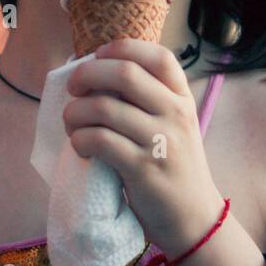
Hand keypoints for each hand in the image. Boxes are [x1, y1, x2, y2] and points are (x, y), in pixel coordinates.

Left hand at [64, 38, 225, 256]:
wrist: (194, 217)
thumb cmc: (174, 166)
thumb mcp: (175, 125)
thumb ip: (150, 100)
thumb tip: (100, 73)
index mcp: (182, 98)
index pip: (159, 57)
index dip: (123, 48)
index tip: (98, 56)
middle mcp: (175, 114)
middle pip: (125, 73)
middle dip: (88, 75)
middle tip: (74, 89)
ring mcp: (160, 141)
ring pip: (104, 108)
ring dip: (75, 112)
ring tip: (72, 123)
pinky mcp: (142, 168)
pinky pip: (99, 141)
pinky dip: (79, 139)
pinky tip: (79, 146)